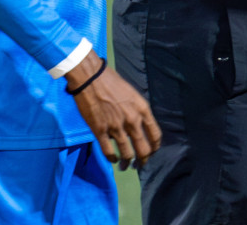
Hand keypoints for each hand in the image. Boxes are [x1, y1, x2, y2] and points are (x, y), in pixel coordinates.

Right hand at [67, 55, 161, 169]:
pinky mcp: (99, 131)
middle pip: (143, 148)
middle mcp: (132, 120)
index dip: (155, 147)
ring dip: (128, 163)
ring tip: (126, 166)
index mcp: (143, 110)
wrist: (91, 79)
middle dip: (143, 160)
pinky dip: (113, 159)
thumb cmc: (113, 84)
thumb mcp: (133, 96)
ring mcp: (116, 127)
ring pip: (127, 153)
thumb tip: (139, 129)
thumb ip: (138, 112)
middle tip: (140, 165)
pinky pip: (109, 151)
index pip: (155, 135)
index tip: (152, 152)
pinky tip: (114, 160)